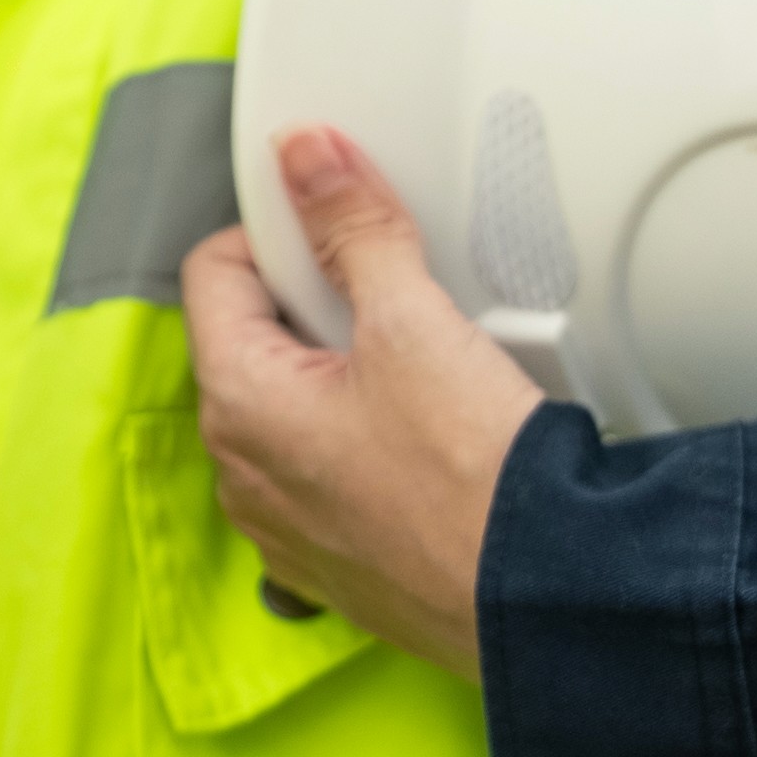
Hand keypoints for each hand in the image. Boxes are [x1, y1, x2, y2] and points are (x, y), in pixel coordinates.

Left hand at [180, 126, 547, 678]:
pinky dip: (368, 440)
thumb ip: (354, 230)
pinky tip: (431, 438)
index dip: (275, 234)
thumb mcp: (412, 324)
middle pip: (256, 340)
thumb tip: (309, 160)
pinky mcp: (335, 561)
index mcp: (237, 403)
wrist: (543, 596)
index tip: (334, 225)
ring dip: (347, 375)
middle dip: (319, 305)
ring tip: (425, 372)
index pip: (214, 272)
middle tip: (395, 300)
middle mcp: (242, 472)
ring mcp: (284, 524)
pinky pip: (330, 472)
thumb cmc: (472, 483)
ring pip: (296, 409)